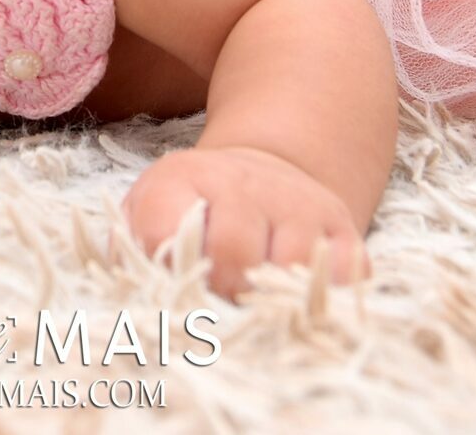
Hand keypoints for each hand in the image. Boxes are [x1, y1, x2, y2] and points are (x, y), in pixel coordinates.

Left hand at [121, 145, 366, 299]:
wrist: (261, 172)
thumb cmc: (192, 212)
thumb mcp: (148, 216)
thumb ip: (131, 253)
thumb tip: (139, 302)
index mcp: (181, 178)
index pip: (167, 231)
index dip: (169, 273)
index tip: (172, 290)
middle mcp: (243, 182)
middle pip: (233, 252)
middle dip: (221, 292)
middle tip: (217, 303)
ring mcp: (298, 201)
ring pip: (292, 265)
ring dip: (271, 299)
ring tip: (254, 302)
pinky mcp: (340, 225)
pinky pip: (343, 274)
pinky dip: (323, 297)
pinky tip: (297, 298)